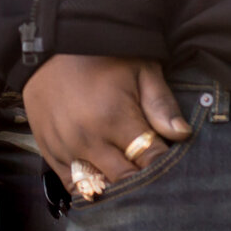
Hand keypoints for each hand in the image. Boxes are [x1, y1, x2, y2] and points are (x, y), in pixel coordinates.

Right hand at [23, 55, 190, 193]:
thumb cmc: (103, 54)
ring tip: (127, 176)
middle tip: (152, 173)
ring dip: (115, 188)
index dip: (165, 166)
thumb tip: (182, 135)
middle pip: (124, 182)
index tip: (172, 163)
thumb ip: (161, 104)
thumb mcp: (140, 68)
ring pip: (97, 190)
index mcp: (114, 117)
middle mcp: (87, 139)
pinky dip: (89, 187)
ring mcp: (65, 148)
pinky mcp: (48, 150)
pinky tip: (102, 178)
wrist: (52, 40)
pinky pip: (72, 186)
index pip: (150, 162)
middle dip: (143, 181)